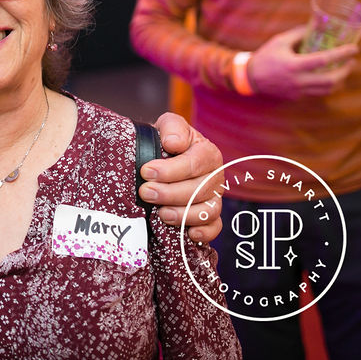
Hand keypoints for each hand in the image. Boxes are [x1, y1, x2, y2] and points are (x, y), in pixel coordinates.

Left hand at [140, 112, 223, 242]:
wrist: (162, 157)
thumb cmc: (165, 141)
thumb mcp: (168, 126)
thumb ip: (172, 128)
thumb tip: (174, 143)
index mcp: (207, 153)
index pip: (195, 163)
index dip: (171, 170)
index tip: (146, 172)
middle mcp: (214, 176)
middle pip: (200, 189)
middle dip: (170, 193)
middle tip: (145, 192)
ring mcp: (214, 197)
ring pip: (208, 210)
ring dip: (184, 214)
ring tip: (160, 213)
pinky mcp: (210, 215)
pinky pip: (214, 227)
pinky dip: (205, 232)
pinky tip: (188, 233)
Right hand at [247, 25, 356, 99]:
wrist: (250, 77)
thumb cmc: (265, 56)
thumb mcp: (279, 41)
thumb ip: (298, 34)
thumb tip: (315, 26)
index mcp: (293, 65)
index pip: (324, 60)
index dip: (341, 54)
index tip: (354, 48)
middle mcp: (298, 81)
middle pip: (331, 80)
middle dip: (345, 71)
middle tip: (351, 62)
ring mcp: (298, 91)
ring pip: (327, 90)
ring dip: (339, 80)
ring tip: (343, 70)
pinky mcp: (296, 96)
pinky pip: (317, 92)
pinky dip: (326, 85)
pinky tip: (327, 77)